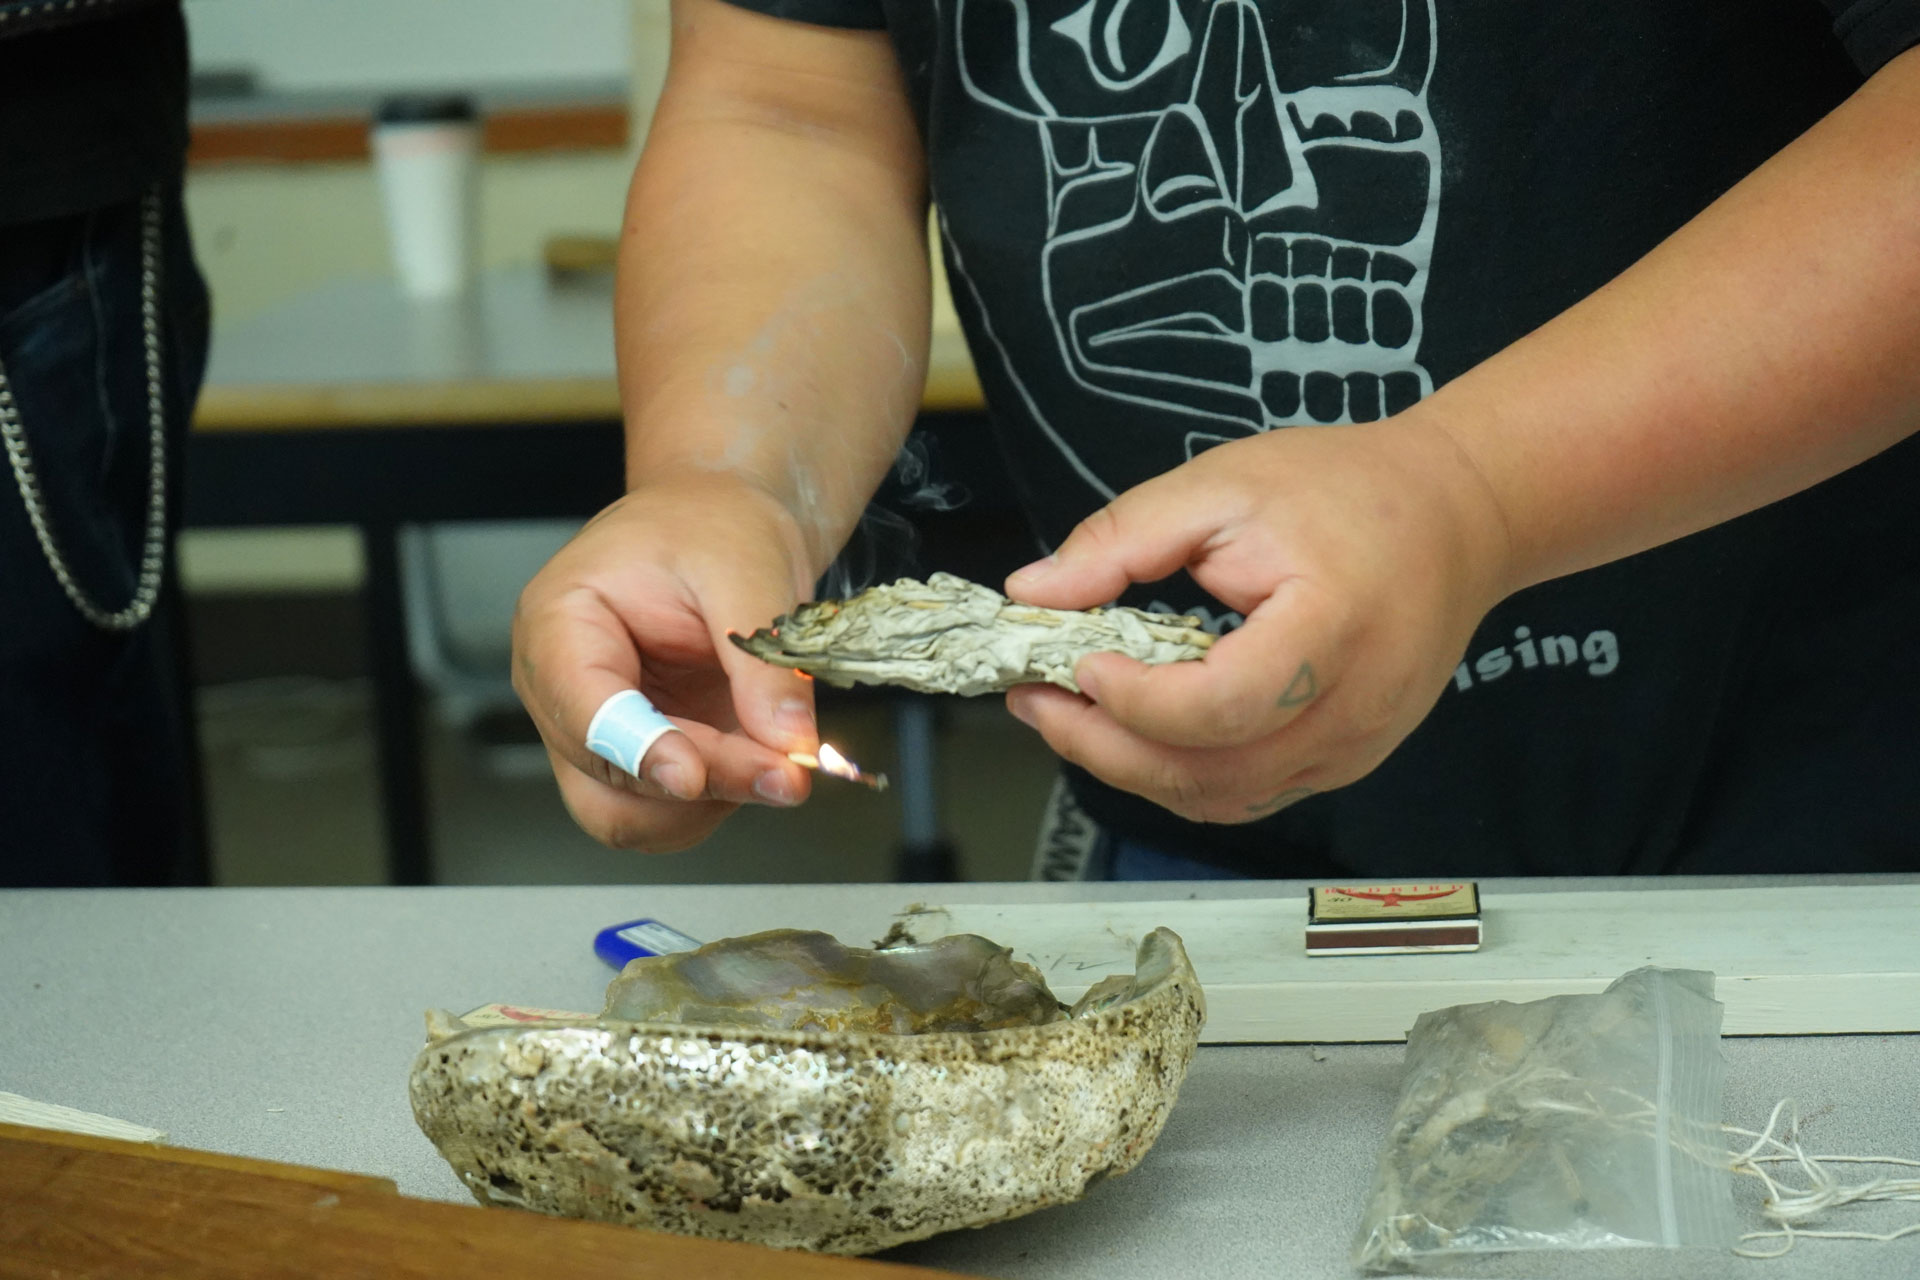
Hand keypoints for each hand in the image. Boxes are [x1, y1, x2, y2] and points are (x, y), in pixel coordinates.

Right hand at [512, 473, 819, 850]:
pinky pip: (665, 812)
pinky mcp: (640, 758)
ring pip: (631, 816)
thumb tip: (790, 743)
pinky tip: (761, 759)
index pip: (582, 708)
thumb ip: (765, 662)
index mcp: (559, 623)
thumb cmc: (711, 525)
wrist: (721, 524)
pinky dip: (720, 801)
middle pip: (606, 780)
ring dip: (712, 804)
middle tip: (785, 771)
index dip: (638, 751)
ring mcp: (595, 732)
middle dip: (701, 783)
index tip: (693, 776)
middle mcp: (562, 689)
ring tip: (779, 760)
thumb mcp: (749, 568)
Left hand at [1002, 415, 1512, 822]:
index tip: (1079, 660)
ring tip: (1072, 717)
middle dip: (1103, 748)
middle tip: (1037, 703)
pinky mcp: (1344, 760)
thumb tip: (1034, 592)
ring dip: (1132, 770)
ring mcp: (1353, 746)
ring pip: (1221, 800)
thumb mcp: (1223, 485)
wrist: (1456, 514)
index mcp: (1332, 627)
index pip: (1219, 707)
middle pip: (1210, 774)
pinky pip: (1247, 795)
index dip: (1136, 699)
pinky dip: (1178, 776)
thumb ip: (1122, 538)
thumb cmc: (1350, 490)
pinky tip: (1134, 733)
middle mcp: (1352, 707)